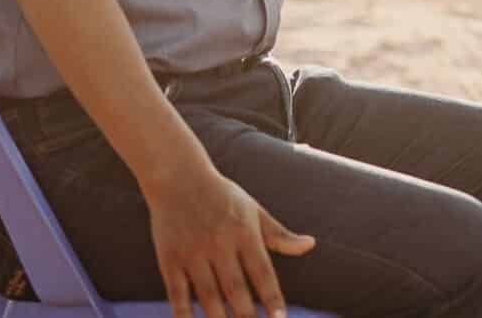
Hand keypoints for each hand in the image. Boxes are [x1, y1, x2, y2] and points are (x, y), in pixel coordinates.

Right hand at [143, 160, 314, 317]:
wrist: (178, 177)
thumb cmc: (222, 196)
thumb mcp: (253, 209)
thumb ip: (279, 234)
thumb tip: (311, 245)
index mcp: (243, 232)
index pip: (262, 272)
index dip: (272, 298)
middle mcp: (219, 244)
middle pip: (236, 289)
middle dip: (246, 316)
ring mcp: (193, 253)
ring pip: (208, 296)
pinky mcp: (170, 260)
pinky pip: (178, 294)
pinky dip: (184, 315)